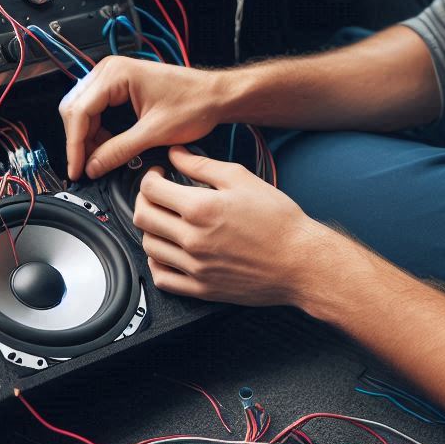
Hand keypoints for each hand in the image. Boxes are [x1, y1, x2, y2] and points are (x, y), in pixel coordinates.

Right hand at [58, 56, 228, 180]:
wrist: (216, 96)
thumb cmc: (195, 102)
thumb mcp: (155, 132)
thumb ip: (120, 151)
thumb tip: (93, 167)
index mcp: (116, 74)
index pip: (79, 112)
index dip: (75, 145)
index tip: (77, 169)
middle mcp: (110, 71)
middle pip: (75, 110)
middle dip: (80, 141)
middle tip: (87, 168)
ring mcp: (114, 77)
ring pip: (84, 111)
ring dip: (89, 137)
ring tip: (101, 160)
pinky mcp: (120, 87)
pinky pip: (98, 110)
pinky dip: (99, 131)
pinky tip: (108, 147)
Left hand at [133, 146, 326, 306]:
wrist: (301, 261)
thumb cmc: (279, 221)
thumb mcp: (243, 179)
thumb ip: (203, 165)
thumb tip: (177, 154)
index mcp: (201, 209)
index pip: (150, 189)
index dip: (149, 176)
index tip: (158, 174)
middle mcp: (192, 239)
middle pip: (143, 217)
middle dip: (144, 199)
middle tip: (157, 194)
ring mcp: (195, 267)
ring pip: (148, 246)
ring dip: (151, 229)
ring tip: (166, 220)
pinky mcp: (201, 288)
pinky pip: (162, 277)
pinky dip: (157, 261)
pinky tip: (168, 251)